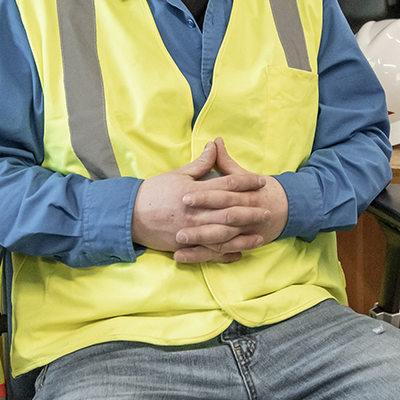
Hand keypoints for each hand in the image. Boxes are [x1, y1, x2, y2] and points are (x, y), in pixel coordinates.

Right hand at [130, 141, 272, 262]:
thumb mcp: (178, 174)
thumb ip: (200, 164)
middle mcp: (196, 213)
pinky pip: (209, 253)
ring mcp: (191, 232)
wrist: (130, 215)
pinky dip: (225, 254)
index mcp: (196, 192)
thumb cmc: (154, 192)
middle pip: (230, 212)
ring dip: (243, 236)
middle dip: (251, 211)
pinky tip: (240, 254)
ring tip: (260, 236)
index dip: (247, 182)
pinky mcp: (185, 246)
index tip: (262, 181)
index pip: (228, 185)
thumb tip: (214, 145)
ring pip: (223, 236)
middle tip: (268, 210)